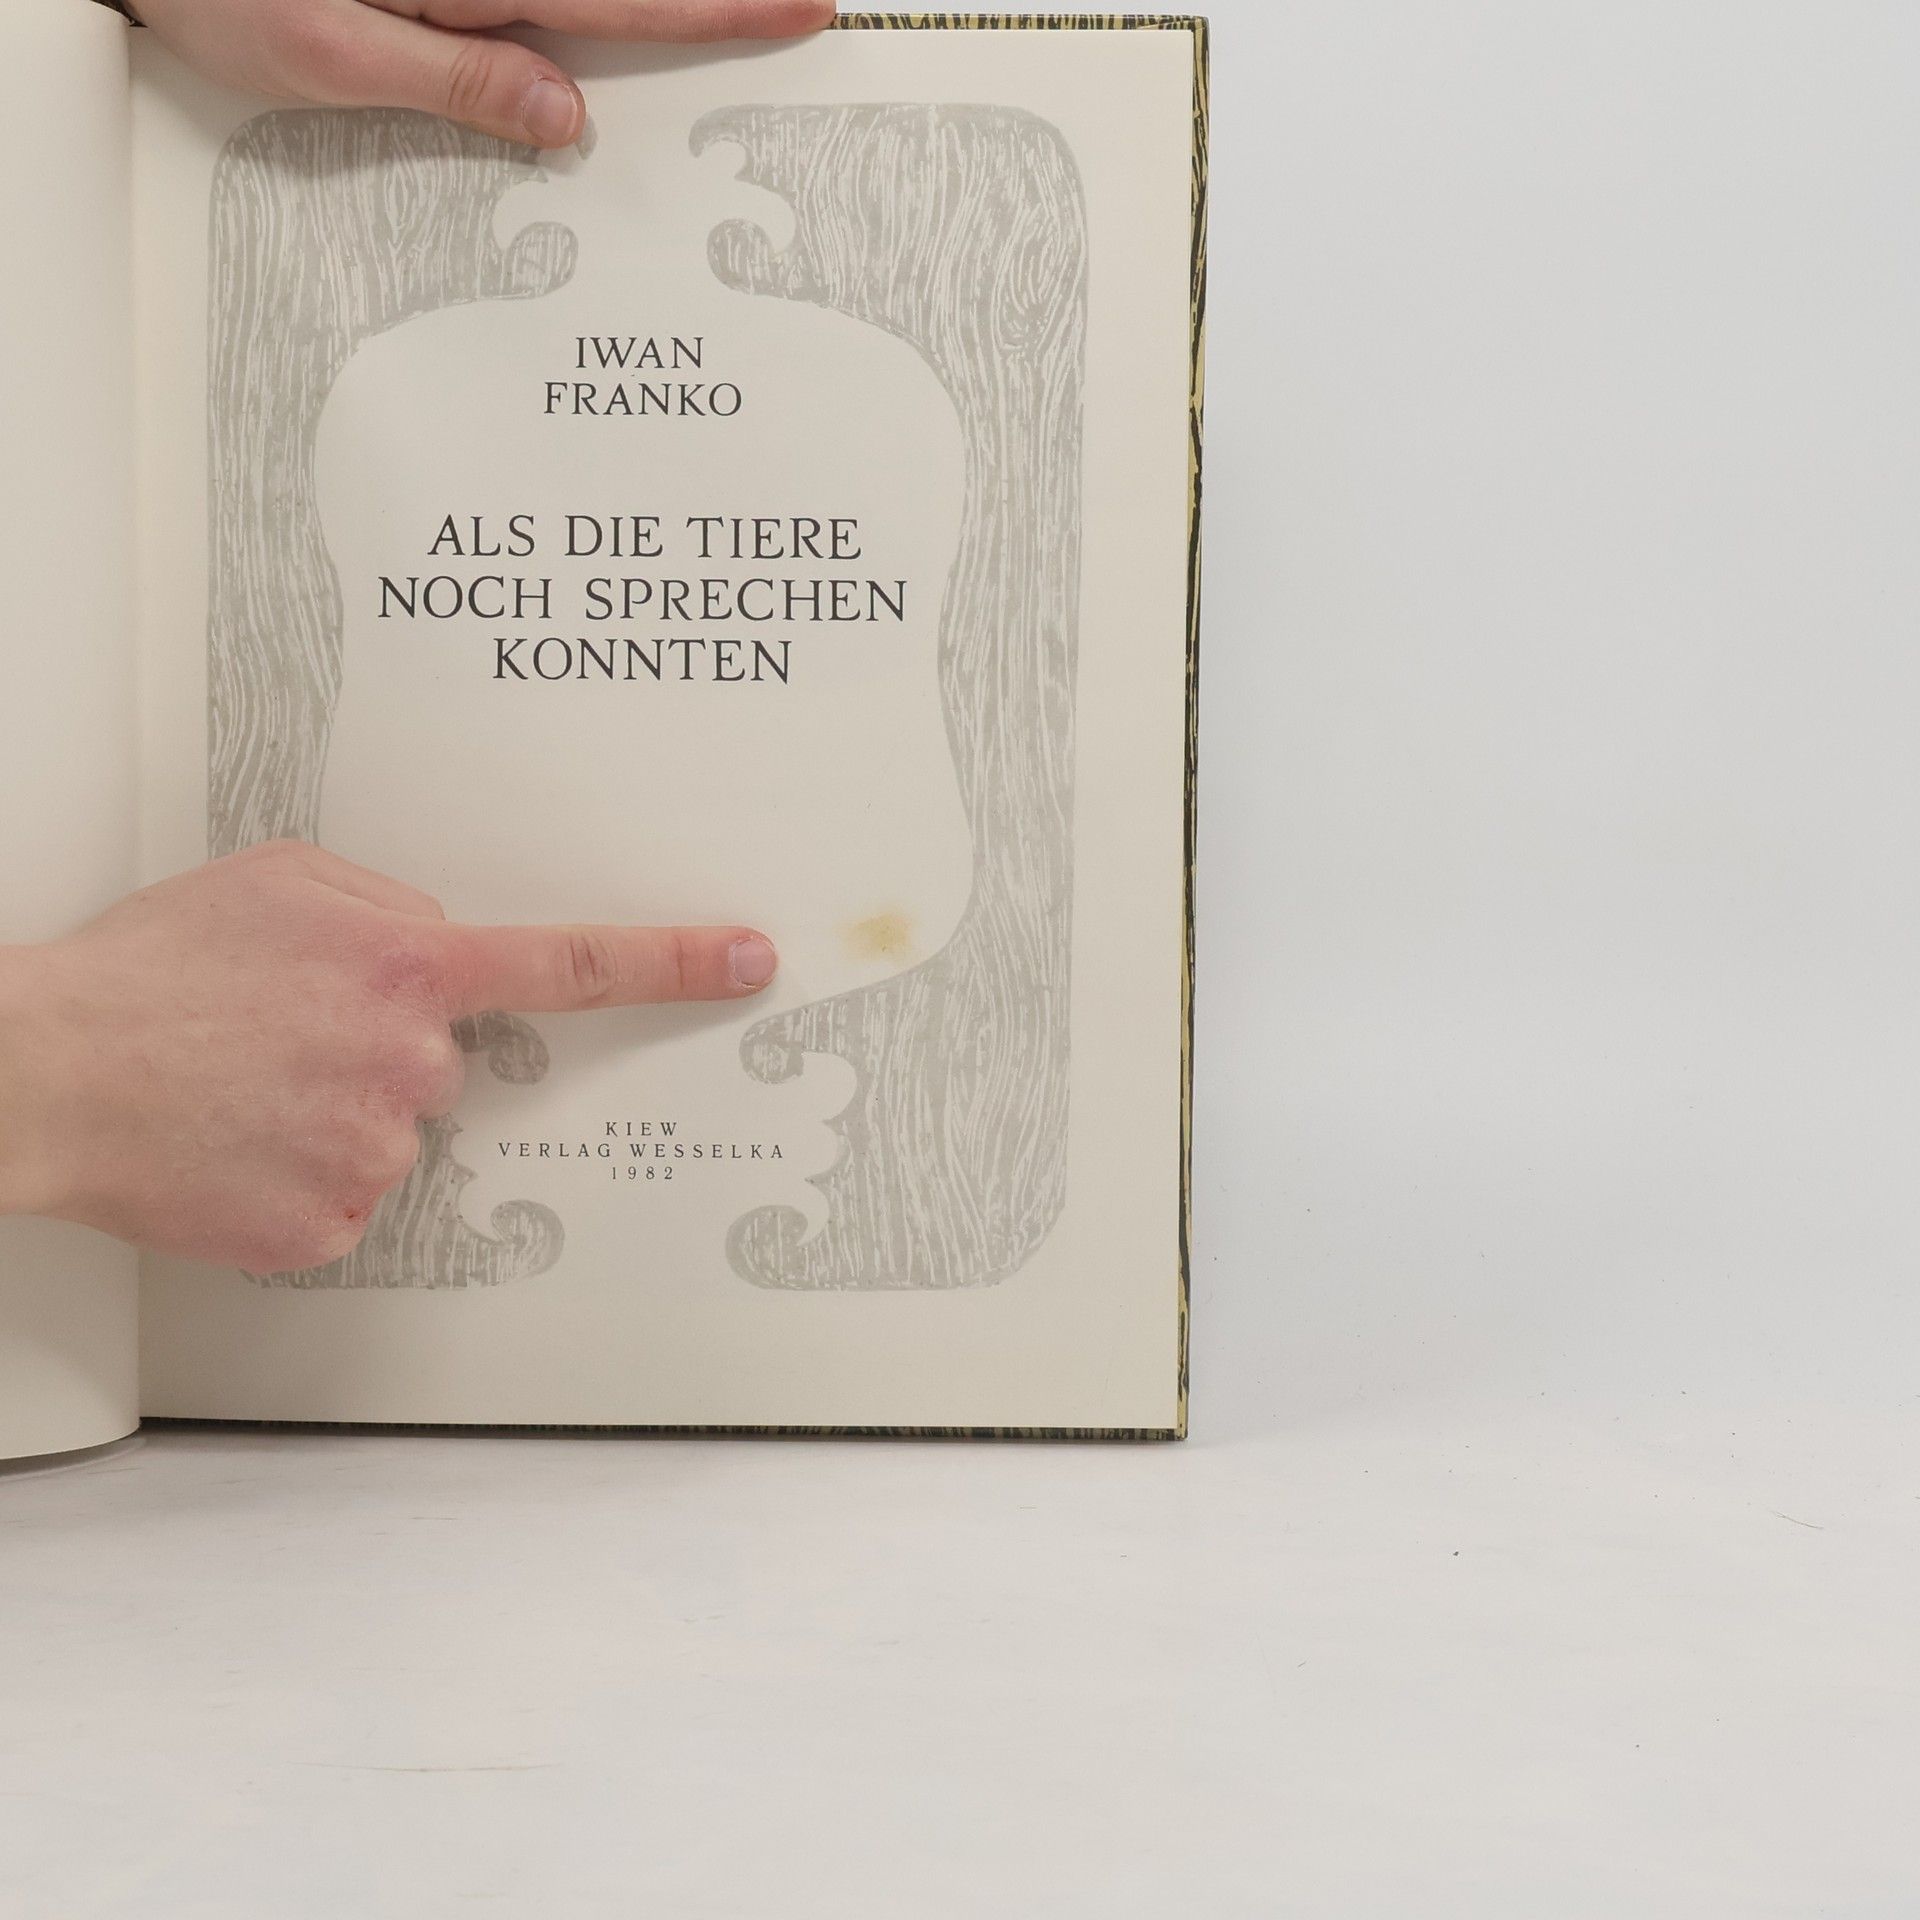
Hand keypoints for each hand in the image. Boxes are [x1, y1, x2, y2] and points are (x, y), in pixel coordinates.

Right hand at [0, 840, 777, 1269]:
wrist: (43, 1072)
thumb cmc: (152, 972)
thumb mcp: (282, 885)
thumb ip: (391, 910)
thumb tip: (441, 947)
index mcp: (408, 968)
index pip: (573, 964)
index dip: (673, 961)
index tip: (747, 960)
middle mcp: (409, 1065)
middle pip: (449, 1061)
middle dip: (387, 1047)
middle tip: (282, 1034)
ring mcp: (375, 1154)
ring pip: (395, 1130)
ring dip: (336, 1108)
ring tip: (241, 1082)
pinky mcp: (330, 1226)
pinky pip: (348, 1192)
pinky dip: (301, 1169)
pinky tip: (239, 1139)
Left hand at [127, 0, 834, 148]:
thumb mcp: (328, 56)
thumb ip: (458, 81)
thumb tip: (568, 118)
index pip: (629, 0)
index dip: (723, 7)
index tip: (807, 7)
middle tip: (805, 2)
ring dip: (657, 7)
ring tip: (732, 15)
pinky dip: (593, 17)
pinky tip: (597, 51)